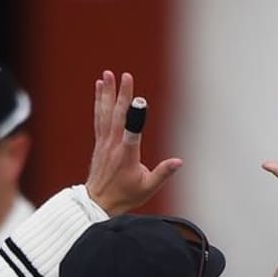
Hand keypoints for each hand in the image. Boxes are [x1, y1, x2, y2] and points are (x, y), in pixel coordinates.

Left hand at [86, 71, 181, 215]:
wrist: (98, 202)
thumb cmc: (125, 196)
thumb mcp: (148, 188)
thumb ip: (163, 173)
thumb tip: (179, 162)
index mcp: (127, 156)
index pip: (132, 132)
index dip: (135, 115)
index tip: (139, 99)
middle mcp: (114, 145)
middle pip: (118, 116)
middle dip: (122, 94)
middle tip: (124, 75)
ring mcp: (105, 142)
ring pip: (105, 113)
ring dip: (106, 93)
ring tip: (107, 75)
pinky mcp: (100, 142)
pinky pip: (99, 117)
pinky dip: (99, 102)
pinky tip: (99, 88)